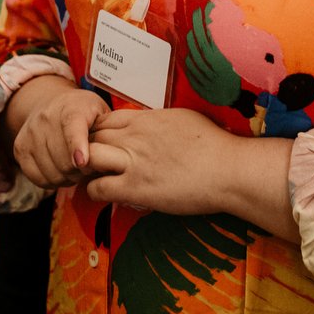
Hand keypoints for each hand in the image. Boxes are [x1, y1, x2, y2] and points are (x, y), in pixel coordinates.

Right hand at [8, 76, 110, 188]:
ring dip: (68, 178)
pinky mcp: (20, 148)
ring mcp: (30, 133)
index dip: (77, 146)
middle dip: (81, 172)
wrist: (49, 102)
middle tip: (90, 168)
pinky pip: (37, 178)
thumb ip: (108, 131)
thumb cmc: (82, 112)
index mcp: (71, 107)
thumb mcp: (100, 112)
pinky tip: (61, 172)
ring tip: (76, 168)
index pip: (72, 128)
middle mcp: (46, 118)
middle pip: (64, 160)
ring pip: (52, 172)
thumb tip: (113, 156)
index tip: (82, 161)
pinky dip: (52, 181)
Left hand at [84, 108, 238, 215]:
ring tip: (94, 178)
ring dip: (86, 168)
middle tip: (94, 164)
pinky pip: (97, 187)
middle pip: (92, 135)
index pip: (105, 119)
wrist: (227, 169)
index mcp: (146, 119)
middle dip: (87, 148)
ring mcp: (133, 162)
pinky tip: (105, 194)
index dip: (99, 132)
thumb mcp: (182, 119)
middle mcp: (134, 136)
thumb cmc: (213, 144)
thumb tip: (152, 124)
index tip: (104, 145)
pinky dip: (94, 191)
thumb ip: (159, 121)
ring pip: (88, 156)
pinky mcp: (135, 188)